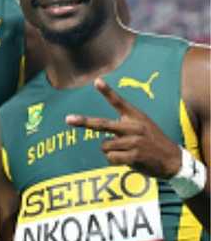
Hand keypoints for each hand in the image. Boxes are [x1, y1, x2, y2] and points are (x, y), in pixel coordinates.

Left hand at [65, 77, 180, 178]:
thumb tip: (100, 130)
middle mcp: (134, 127)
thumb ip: (123, 124)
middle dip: (84, 122)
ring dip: (110, 151)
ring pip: (105, 146)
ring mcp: (134, 141)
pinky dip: (114, 160)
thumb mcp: (142, 126)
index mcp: (135, 116)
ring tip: (126, 151)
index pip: (119, 102)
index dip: (107, 92)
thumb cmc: (152, 142)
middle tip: (68, 119)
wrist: (173, 159)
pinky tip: (127, 160)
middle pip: (103, 124)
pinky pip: (111, 157)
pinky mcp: (135, 155)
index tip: (96, 81)